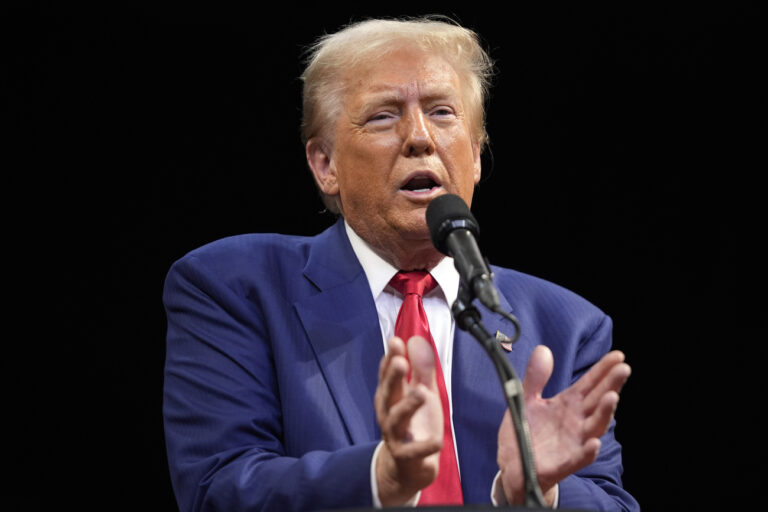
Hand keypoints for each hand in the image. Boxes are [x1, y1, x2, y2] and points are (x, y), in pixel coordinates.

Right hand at [374, 336, 443, 505]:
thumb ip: (420, 369)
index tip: (395, 341)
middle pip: (388, 393)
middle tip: (400, 361)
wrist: (409, 467)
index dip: (390, 358)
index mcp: (391, 397)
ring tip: (421, 392)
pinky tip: (436, 440)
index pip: (387, 375)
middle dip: (392, 377)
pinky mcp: (406, 456)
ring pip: (398, 419)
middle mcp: (388, 414)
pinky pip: (414, 451)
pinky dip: (425, 446)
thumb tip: (416, 340)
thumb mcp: (420, 392)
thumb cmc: (415, 424)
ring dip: (408, 405)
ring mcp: (395, 436)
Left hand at [497, 345, 630, 504]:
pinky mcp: (563, 463)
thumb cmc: (525, 431)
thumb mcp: (526, 398)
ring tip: (612, 397)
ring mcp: (573, 443)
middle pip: (597, 401)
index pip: (590, 384)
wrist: (513, 465)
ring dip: (604, 413)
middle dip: (611, 385)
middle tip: (623, 369)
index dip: (603, 369)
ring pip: (594, 427)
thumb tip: (543, 349)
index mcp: (568, 404)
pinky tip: (594, 442)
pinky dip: (587, 451)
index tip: (618, 355)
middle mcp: (576, 422)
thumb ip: (536, 376)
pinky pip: (579, 458)